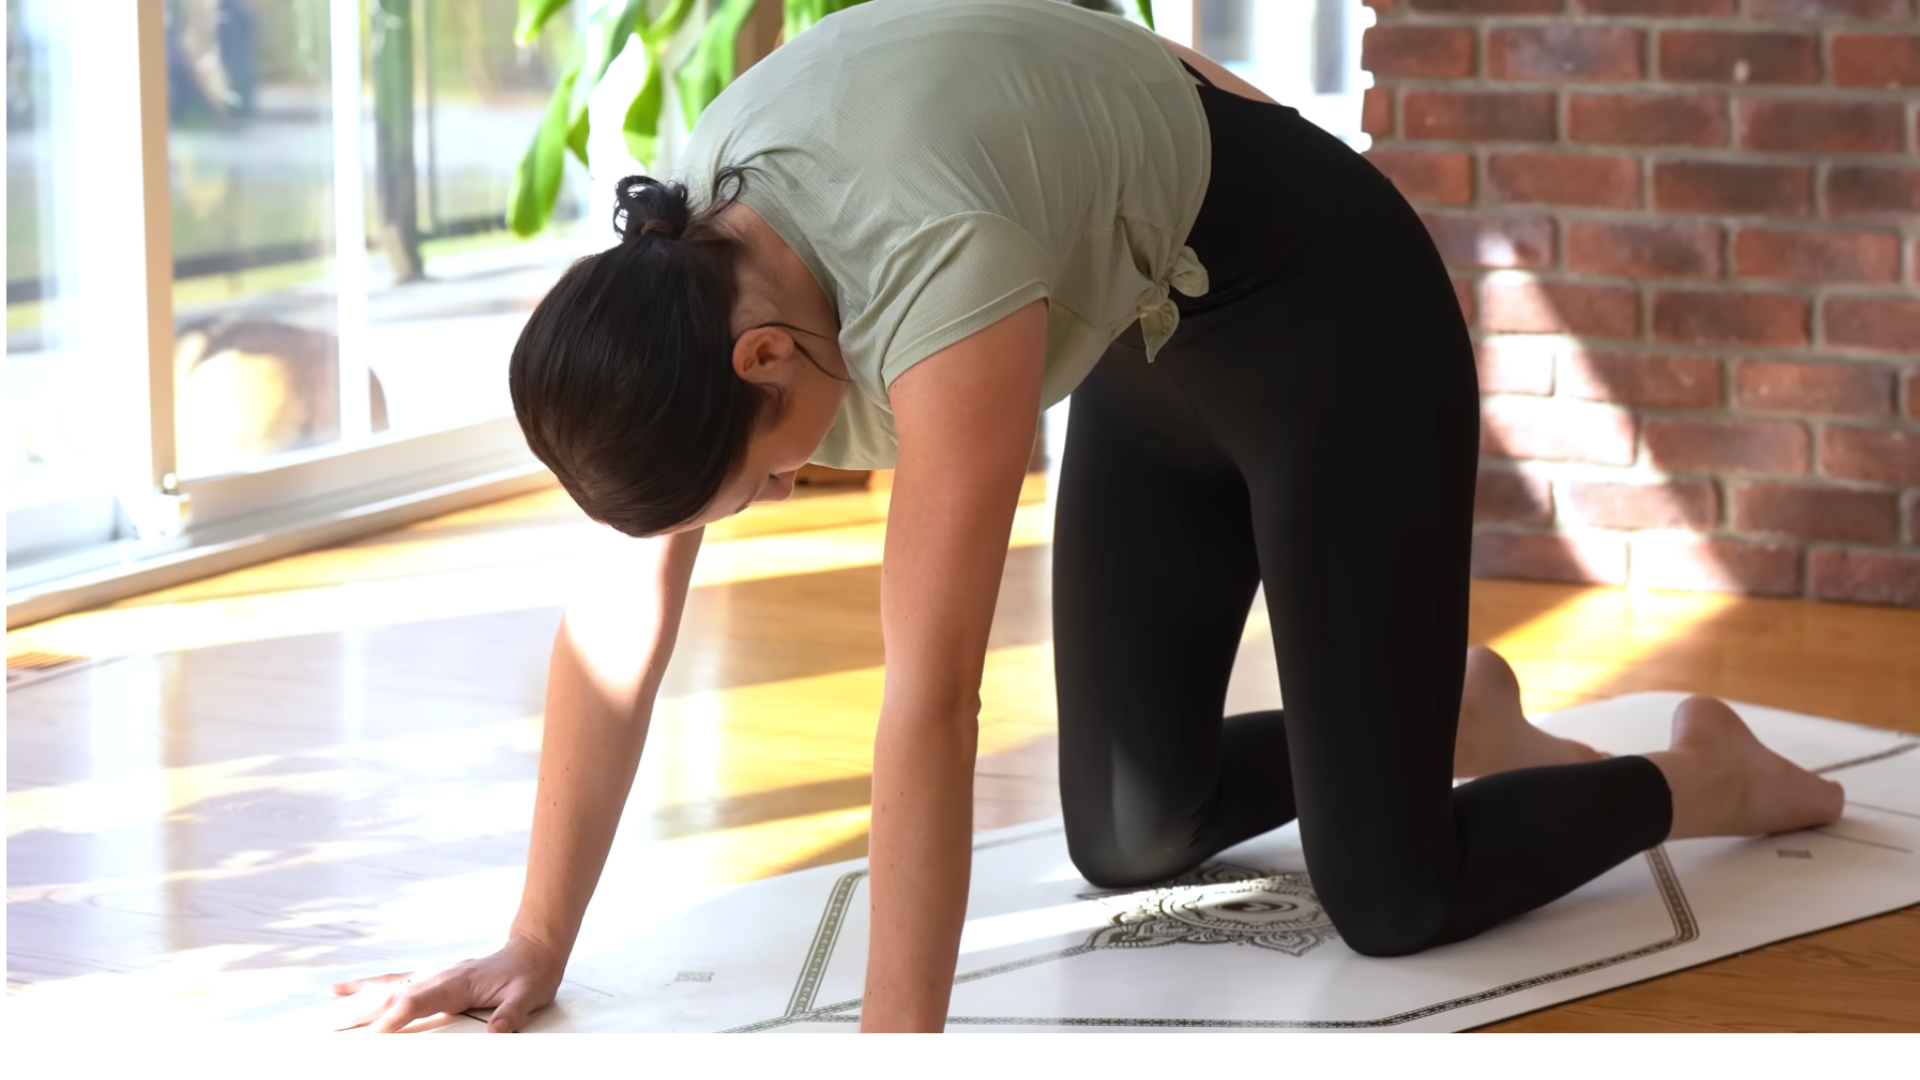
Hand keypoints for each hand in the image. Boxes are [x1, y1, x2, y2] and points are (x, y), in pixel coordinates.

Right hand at [330, 935, 563, 1032]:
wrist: (534, 951)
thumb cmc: (530, 975)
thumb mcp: (528, 996)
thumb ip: (511, 1013)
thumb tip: (497, 1030)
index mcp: (457, 982)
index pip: (419, 1001)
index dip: (396, 1017)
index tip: (374, 1033)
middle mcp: (440, 976)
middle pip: (395, 994)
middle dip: (364, 1011)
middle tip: (334, 1027)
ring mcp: (435, 974)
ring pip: (391, 985)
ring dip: (361, 995)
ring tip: (332, 999)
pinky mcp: (434, 976)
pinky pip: (398, 980)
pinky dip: (373, 985)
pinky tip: (353, 988)